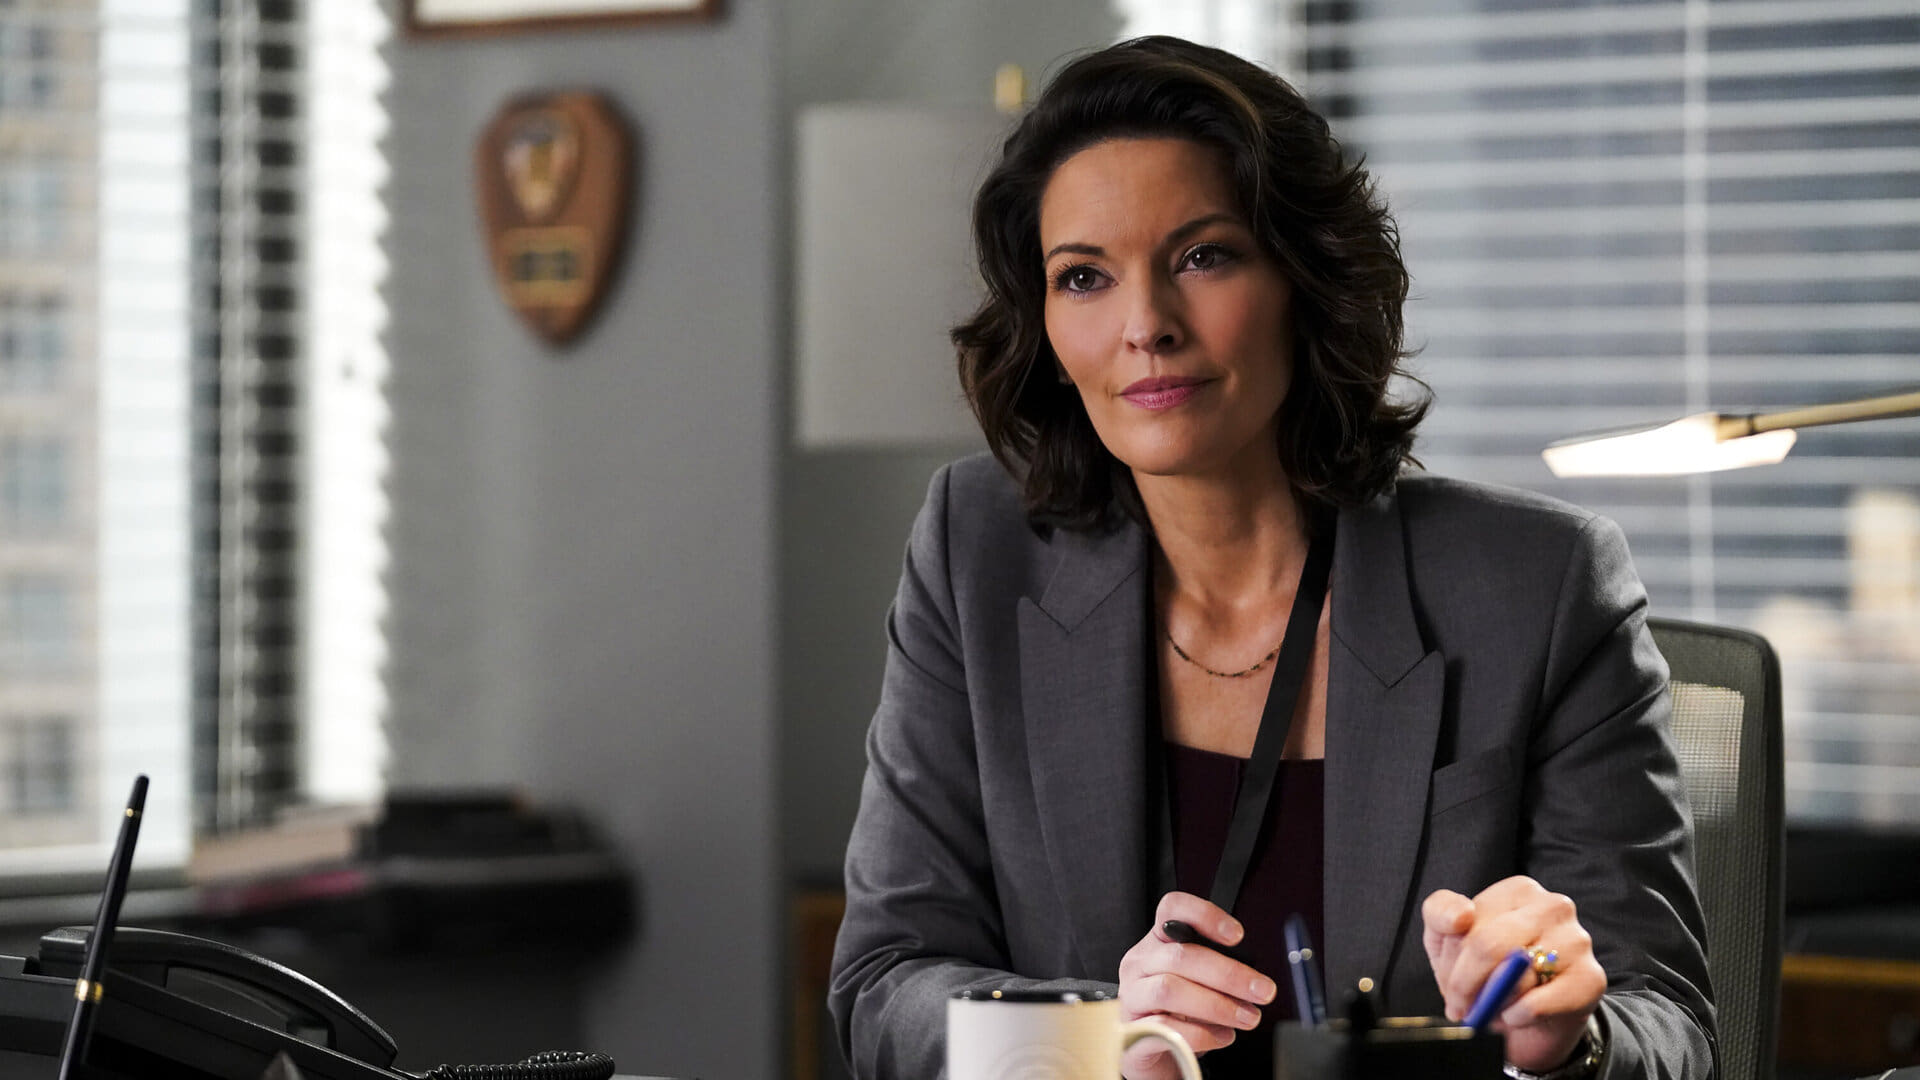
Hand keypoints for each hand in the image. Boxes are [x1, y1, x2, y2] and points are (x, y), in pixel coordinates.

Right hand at [1117, 892, 1276, 1079]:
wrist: (1153, 1053)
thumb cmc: (1179, 1012)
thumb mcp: (1198, 982)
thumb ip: (1217, 972)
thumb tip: (1253, 980)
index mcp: (1158, 942)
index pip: (1172, 909)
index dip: (1204, 915)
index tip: (1237, 935)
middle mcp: (1139, 963)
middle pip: (1181, 956)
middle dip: (1229, 974)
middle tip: (1262, 992)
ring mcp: (1131, 997)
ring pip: (1170, 990)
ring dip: (1217, 1005)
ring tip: (1247, 1018)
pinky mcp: (1130, 1031)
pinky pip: (1164, 1028)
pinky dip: (1200, 1034)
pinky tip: (1222, 1037)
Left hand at [1421, 877, 1605, 1072]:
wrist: (1527, 1020)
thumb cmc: (1487, 973)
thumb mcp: (1448, 940)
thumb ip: (1441, 914)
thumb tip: (1461, 916)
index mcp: (1518, 890)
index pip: (1464, 920)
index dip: (1450, 961)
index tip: (1450, 985)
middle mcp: (1552, 906)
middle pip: (1488, 944)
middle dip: (1465, 985)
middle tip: (1462, 1008)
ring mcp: (1576, 939)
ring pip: (1514, 973)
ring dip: (1493, 1000)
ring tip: (1493, 1007)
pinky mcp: (1591, 978)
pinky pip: (1539, 1002)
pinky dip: (1517, 1015)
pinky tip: (1515, 1015)